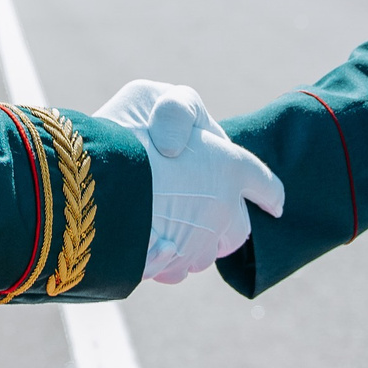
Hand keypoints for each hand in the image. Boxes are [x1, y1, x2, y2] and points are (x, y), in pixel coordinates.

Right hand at [90, 80, 284, 282]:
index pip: (261, 182)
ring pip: (202, 253)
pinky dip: (164, 263)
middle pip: (236, 230)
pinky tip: (147, 247)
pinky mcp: (164, 267)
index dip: (269, 192)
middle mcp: (223, 210)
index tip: (275, 204)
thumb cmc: (123, 131)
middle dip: (225, 226)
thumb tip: (176, 148)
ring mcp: (196, 244)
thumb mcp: (150, 97)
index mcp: (230, 167)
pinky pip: (171, 270)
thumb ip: (177, 114)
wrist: (92, 183)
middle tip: (201, 214)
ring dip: (191, 244)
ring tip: (166, 228)